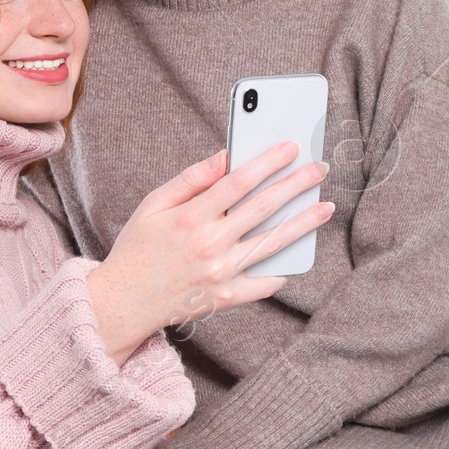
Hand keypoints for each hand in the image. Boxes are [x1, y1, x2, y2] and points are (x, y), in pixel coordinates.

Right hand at [84, 143, 332, 364]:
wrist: (123, 302)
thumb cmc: (138, 248)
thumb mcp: (153, 204)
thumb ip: (191, 179)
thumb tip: (226, 157)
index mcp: (190, 217)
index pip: (239, 181)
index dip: (268, 161)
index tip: (291, 147)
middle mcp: (209, 244)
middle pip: (263, 208)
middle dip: (296, 185)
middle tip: (320, 169)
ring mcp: (220, 273)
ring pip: (273, 244)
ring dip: (303, 224)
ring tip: (325, 207)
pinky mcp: (226, 298)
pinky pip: (264, 285)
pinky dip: (282, 272)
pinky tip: (298, 257)